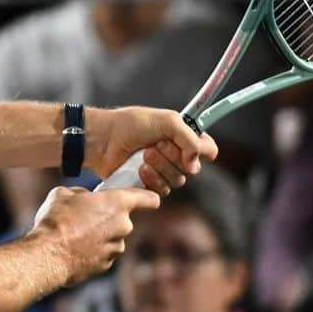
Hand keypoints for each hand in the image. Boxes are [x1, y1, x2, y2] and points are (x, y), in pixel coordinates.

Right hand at [30, 184, 160, 285]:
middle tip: (84, 217)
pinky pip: (102, 254)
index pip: (149, 199)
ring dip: (98, 236)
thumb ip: (81, 194)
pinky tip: (73, 249)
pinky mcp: (106, 265)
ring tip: (73, 235)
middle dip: (107, 218)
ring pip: (112, 238)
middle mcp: (123, 226)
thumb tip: (83, 199)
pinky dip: (92, 252)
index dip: (148, 198)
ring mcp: (116, 248)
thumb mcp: (63, 194)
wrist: (48, 255)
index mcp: (117, 203)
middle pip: (123, 220)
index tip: (146, 199)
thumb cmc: (56, 220)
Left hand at [84, 107, 217, 194]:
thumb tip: (195, 163)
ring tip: (143, 156)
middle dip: (173, 157)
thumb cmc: (130, 124)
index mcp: (183, 136)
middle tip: (154, 146)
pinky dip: (152, 180)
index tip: (190, 149)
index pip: (208, 149)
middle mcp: (176, 154)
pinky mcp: (150, 184)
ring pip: (178, 181)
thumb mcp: (166, 121)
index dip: (203, 151)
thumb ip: (189, 138)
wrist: (103, 139)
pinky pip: (163, 191)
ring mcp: (163, 170)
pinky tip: (139, 170)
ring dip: (161, 168)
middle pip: (193, 168)